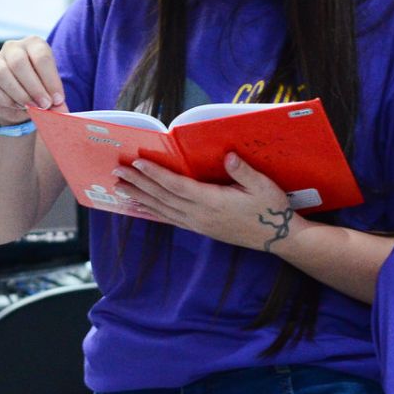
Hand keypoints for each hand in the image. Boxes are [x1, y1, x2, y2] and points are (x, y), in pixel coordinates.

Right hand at [0, 37, 64, 125]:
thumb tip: (62, 112)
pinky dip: (9, 101)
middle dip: (34, 87)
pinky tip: (20, 106)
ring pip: (3, 74)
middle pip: (19, 62)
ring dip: (20, 94)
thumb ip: (56, 100)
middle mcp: (12, 48)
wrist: (21, 97)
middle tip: (45, 105)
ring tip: (33, 107)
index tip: (58, 99)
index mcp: (33, 43)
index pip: (41, 56)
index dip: (50, 80)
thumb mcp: (51, 89)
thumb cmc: (41, 87)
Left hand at [113, 153, 301, 252]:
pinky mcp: (200, 229)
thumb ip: (243, 171)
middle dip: (139, 184)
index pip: (177, 186)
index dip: (156, 174)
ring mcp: (198, 224)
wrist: (276, 238)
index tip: (138, 163)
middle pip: (163, 198)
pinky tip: (142, 206)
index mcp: (213, 202)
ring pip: (162, 210)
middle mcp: (200, 215)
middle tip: (117, 172)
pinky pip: (170, 219)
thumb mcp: (263, 186)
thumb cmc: (270, 208)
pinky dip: (153, 211)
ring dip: (140, 197)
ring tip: (121, 188)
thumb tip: (228, 155)